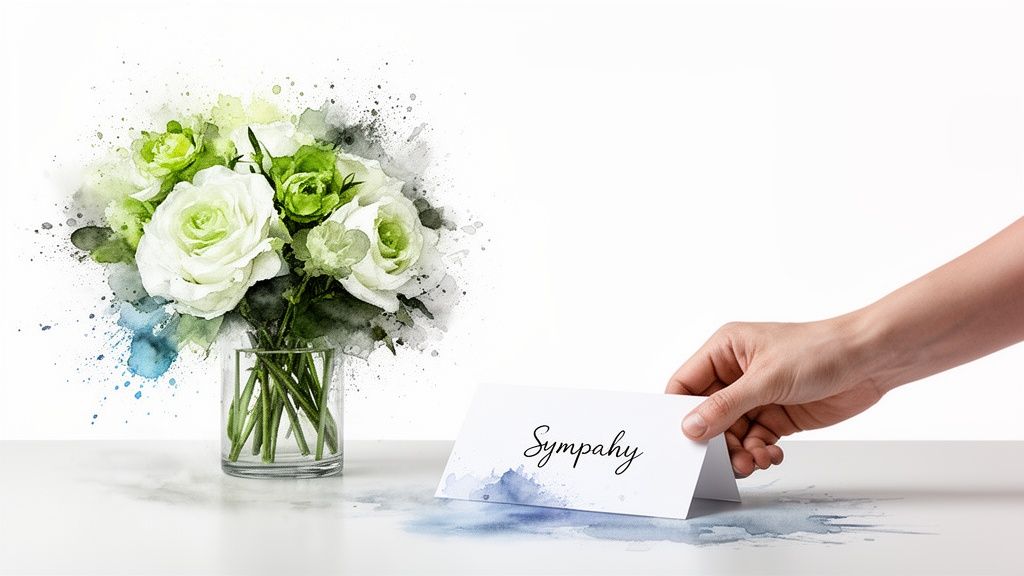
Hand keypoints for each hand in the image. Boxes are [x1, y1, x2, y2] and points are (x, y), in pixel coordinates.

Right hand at [666, 318, 888, 477]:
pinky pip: (754, 440)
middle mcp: (736, 373)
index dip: (680, 412)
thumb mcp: (766, 379)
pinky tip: (771, 454)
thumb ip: (725, 406)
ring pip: (731, 432)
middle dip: (717, 440)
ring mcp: (756, 395)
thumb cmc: (819, 351)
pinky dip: (759, 452)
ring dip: (739, 451)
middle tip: (728, 461)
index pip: (685, 383)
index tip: (682, 440)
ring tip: (755, 461)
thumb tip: (689, 428)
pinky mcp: (776, 415)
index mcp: (724, 350)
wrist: (871, 361)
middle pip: (708, 415)